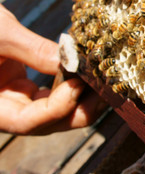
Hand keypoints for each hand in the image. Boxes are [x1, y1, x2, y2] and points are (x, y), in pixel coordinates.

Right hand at [0, 4, 107, 134]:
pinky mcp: (20, 87)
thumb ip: (33, 50)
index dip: (57, 107)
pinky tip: (86, 69)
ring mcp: (11, 100)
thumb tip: (72, 62)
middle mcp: (0, 110)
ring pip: (52, 112)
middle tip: (105, 88)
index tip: (79, 83)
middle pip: (45, 124)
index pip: (27, 122)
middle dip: (78, 109)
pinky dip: (70, 83)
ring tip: (101, 77)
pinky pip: (51, 94)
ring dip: (79, 98)